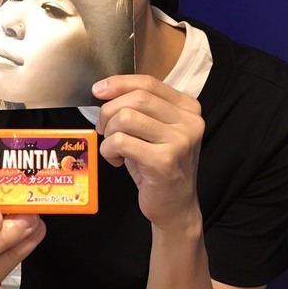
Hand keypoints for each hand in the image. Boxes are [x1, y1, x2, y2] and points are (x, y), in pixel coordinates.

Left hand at [93, 75, 203, 228]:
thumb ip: (139, 107)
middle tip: (104, 129)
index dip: (119, 83)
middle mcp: (189, 121)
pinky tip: (116, 160)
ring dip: (109, 133)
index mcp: (188, 107)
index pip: (148, 83)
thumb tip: (104, 89)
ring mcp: (179, 141)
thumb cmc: (158, 165)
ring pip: (126, 118)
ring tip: (113, 147)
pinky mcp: (164, 161)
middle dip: (109, 111)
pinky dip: (109, 150)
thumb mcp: (153, 130)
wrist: (175, 206)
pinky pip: (121, 142)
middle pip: (136, 98)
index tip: (98, 89)